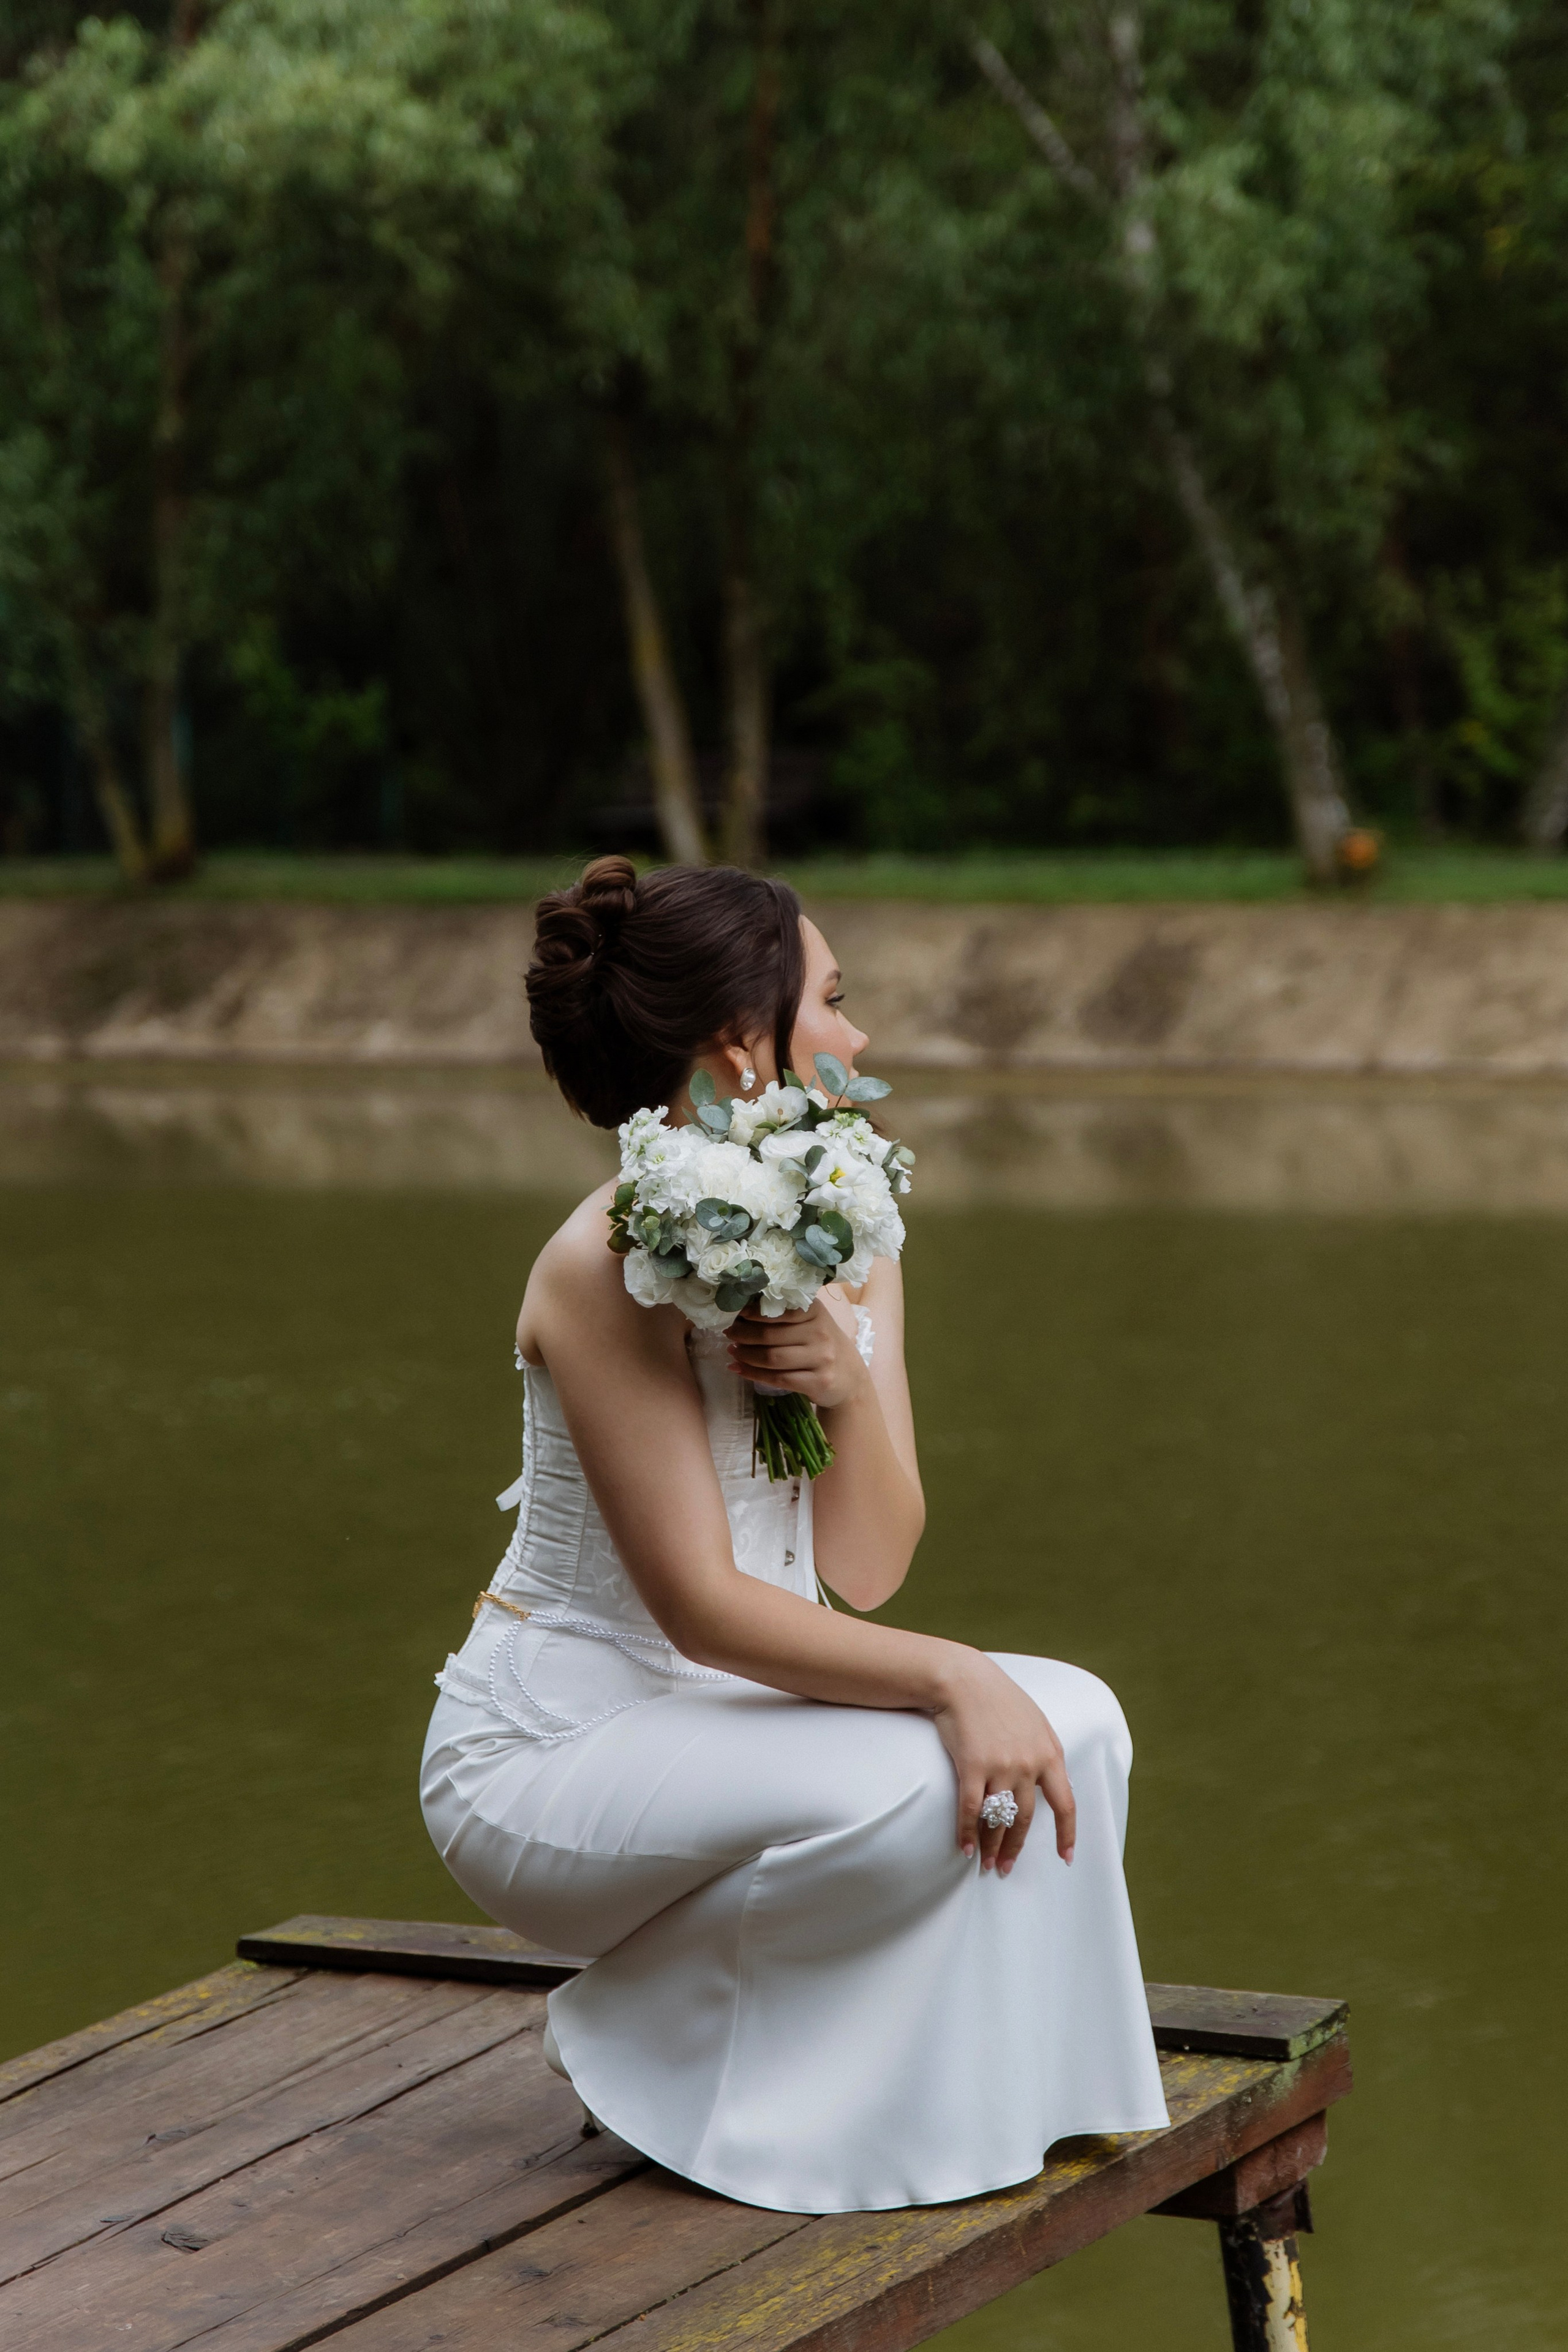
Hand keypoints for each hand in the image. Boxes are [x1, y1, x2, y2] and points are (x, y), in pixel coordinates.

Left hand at [727, 1296, 868, 1412]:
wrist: (850, 1378)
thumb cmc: (822, 1345)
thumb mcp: (812, 1323)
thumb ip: (786, 1315)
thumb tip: (742, 1312)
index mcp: (816, 1312)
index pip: (780, 1309)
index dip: (754, 1312)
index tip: (736, 1314)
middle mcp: (820, 1333)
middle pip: (771, 1335)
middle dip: (743, 1335)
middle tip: (729, 1334)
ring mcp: (821, 1358)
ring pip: (773, 1358)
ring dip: (746, 1356)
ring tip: (733, 1352)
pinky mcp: (818, 1382)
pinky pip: (778, 1379)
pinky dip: (753, 1374)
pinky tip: (739, 1370)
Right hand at [930, 1652, 1075, 1876]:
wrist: (964, 1679)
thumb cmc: (998, 1698)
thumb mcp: (1035, 1722)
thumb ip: (1046, 1752)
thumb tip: (1056, 1783)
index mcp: (1050, 1754)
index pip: (1065, 1804)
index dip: (1067, 1834)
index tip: (1066, 1858)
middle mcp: (1029, 1764)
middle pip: (1026, 1818)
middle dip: (1016, 1847)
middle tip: (1006, 1867)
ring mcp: (1001, 1766)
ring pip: (1000, 1819)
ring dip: (992, 1845)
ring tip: (985, 1863)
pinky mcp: (972, 1766)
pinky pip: (972, 1810)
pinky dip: (967, 1833)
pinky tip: (964, 1848)